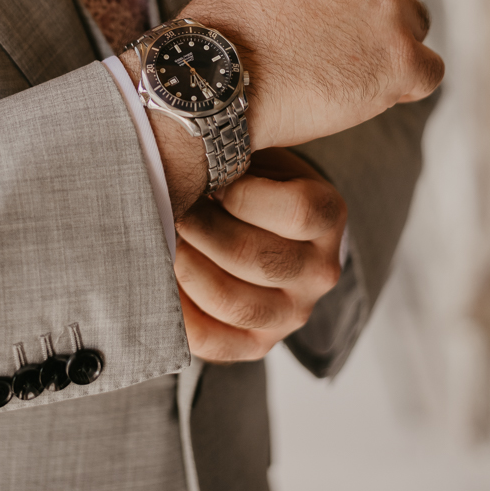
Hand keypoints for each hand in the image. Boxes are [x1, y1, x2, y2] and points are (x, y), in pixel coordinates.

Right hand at [121, 0, 442, 217]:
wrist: (210, 82)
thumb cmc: (225, 31)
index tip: (327, 14)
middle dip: (374, 13)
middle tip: (332, 47)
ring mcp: (389, 8)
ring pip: (413, 26)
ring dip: (386, 48)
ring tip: (336, 72)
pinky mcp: (403, 60)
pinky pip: (428, 71)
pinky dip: (402, 85)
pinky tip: (360, 93)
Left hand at [175, 149, 346, 361]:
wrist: (258, 220)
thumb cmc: (249, 177)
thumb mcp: (257, 152)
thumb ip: (237, 149)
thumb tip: (190, 146)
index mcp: (329, 216)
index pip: (299, 211)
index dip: (244, 196)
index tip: (211, 181)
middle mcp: (320, 271)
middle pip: (260, 259)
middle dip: (203, 231)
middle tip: (173, 208)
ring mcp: (292, 313)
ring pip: (235, 303)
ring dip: (188, 268)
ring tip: (167, 240)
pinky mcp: (259, 343)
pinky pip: (214, 342)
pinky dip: (179, 314)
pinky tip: (160, 282)